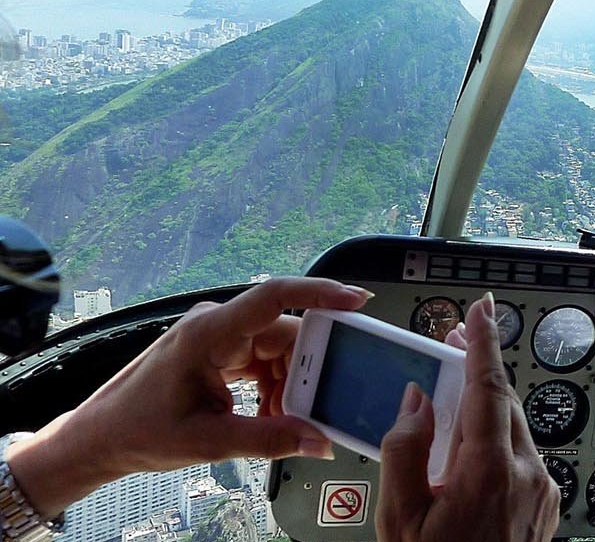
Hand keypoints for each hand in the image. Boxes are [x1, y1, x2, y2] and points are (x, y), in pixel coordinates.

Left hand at [5, 277, 370, 516]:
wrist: (98, 439)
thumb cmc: (137, 432)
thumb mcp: (209, 442)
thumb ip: (270, 439)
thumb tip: (319, 441)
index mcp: (207, 333)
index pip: (274, 296)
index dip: (320, 293)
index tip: (356, 300)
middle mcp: (216, 326)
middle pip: (286, 332)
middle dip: (307, 369)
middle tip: (321, 402)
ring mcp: (217, 337)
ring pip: (278, 349)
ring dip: (290, 384)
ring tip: (285, 419)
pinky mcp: (218, 352)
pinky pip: (263, 360)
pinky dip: (275, 387)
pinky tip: (271, 415)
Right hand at [377, 293, 559, 541]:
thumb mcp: (399, 519)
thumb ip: (405, 450)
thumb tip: (418, 402)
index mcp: (490, 470)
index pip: (489, 385)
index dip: (482, 340)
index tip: (480, 309)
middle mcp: (527, 474)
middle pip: (504, 401)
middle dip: (478, 369)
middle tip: (449, 345)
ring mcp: (541, 492)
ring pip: (513, 428)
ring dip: (485, 407)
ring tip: (449, 402)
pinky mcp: (544, 506)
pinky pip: (521, 456)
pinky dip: (496, 440)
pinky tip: (467, 451)